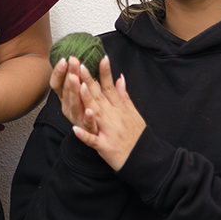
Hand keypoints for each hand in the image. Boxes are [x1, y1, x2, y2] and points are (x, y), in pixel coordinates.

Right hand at [51, 56, 98, 133]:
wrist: (97, 137)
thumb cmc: (87, 112)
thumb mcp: (79, 93)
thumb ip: (78, 78)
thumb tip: (76, 58)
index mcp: (65, 98)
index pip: (56, 83)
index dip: (58, 72)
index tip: (64, 59)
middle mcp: (68, 107)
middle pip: (67, 90)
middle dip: (69, 74)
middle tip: (73, 61)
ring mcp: (77, 118)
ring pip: (74, 104)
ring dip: (74, 91)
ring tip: (76, 79)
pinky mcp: (88, 130)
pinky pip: (86, 124)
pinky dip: (87, 118)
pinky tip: (90, 111)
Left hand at [72, 56, 145, 170]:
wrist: (146, 161)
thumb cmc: (138, 137)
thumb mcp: (134, 115)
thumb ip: (124, 97)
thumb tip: (120, 78)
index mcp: (120, 110)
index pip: (111, 88)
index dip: (105, 73)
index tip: (100, 58)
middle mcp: (115, 118)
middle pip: (100, 97)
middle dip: (90, 81)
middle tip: (80, 66)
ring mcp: (110, 132)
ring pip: (96, 114)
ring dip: (87, 101)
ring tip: (78, 88)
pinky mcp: (105, 147)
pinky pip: (93, 140)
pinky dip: (85, 135)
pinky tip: (75, 130)